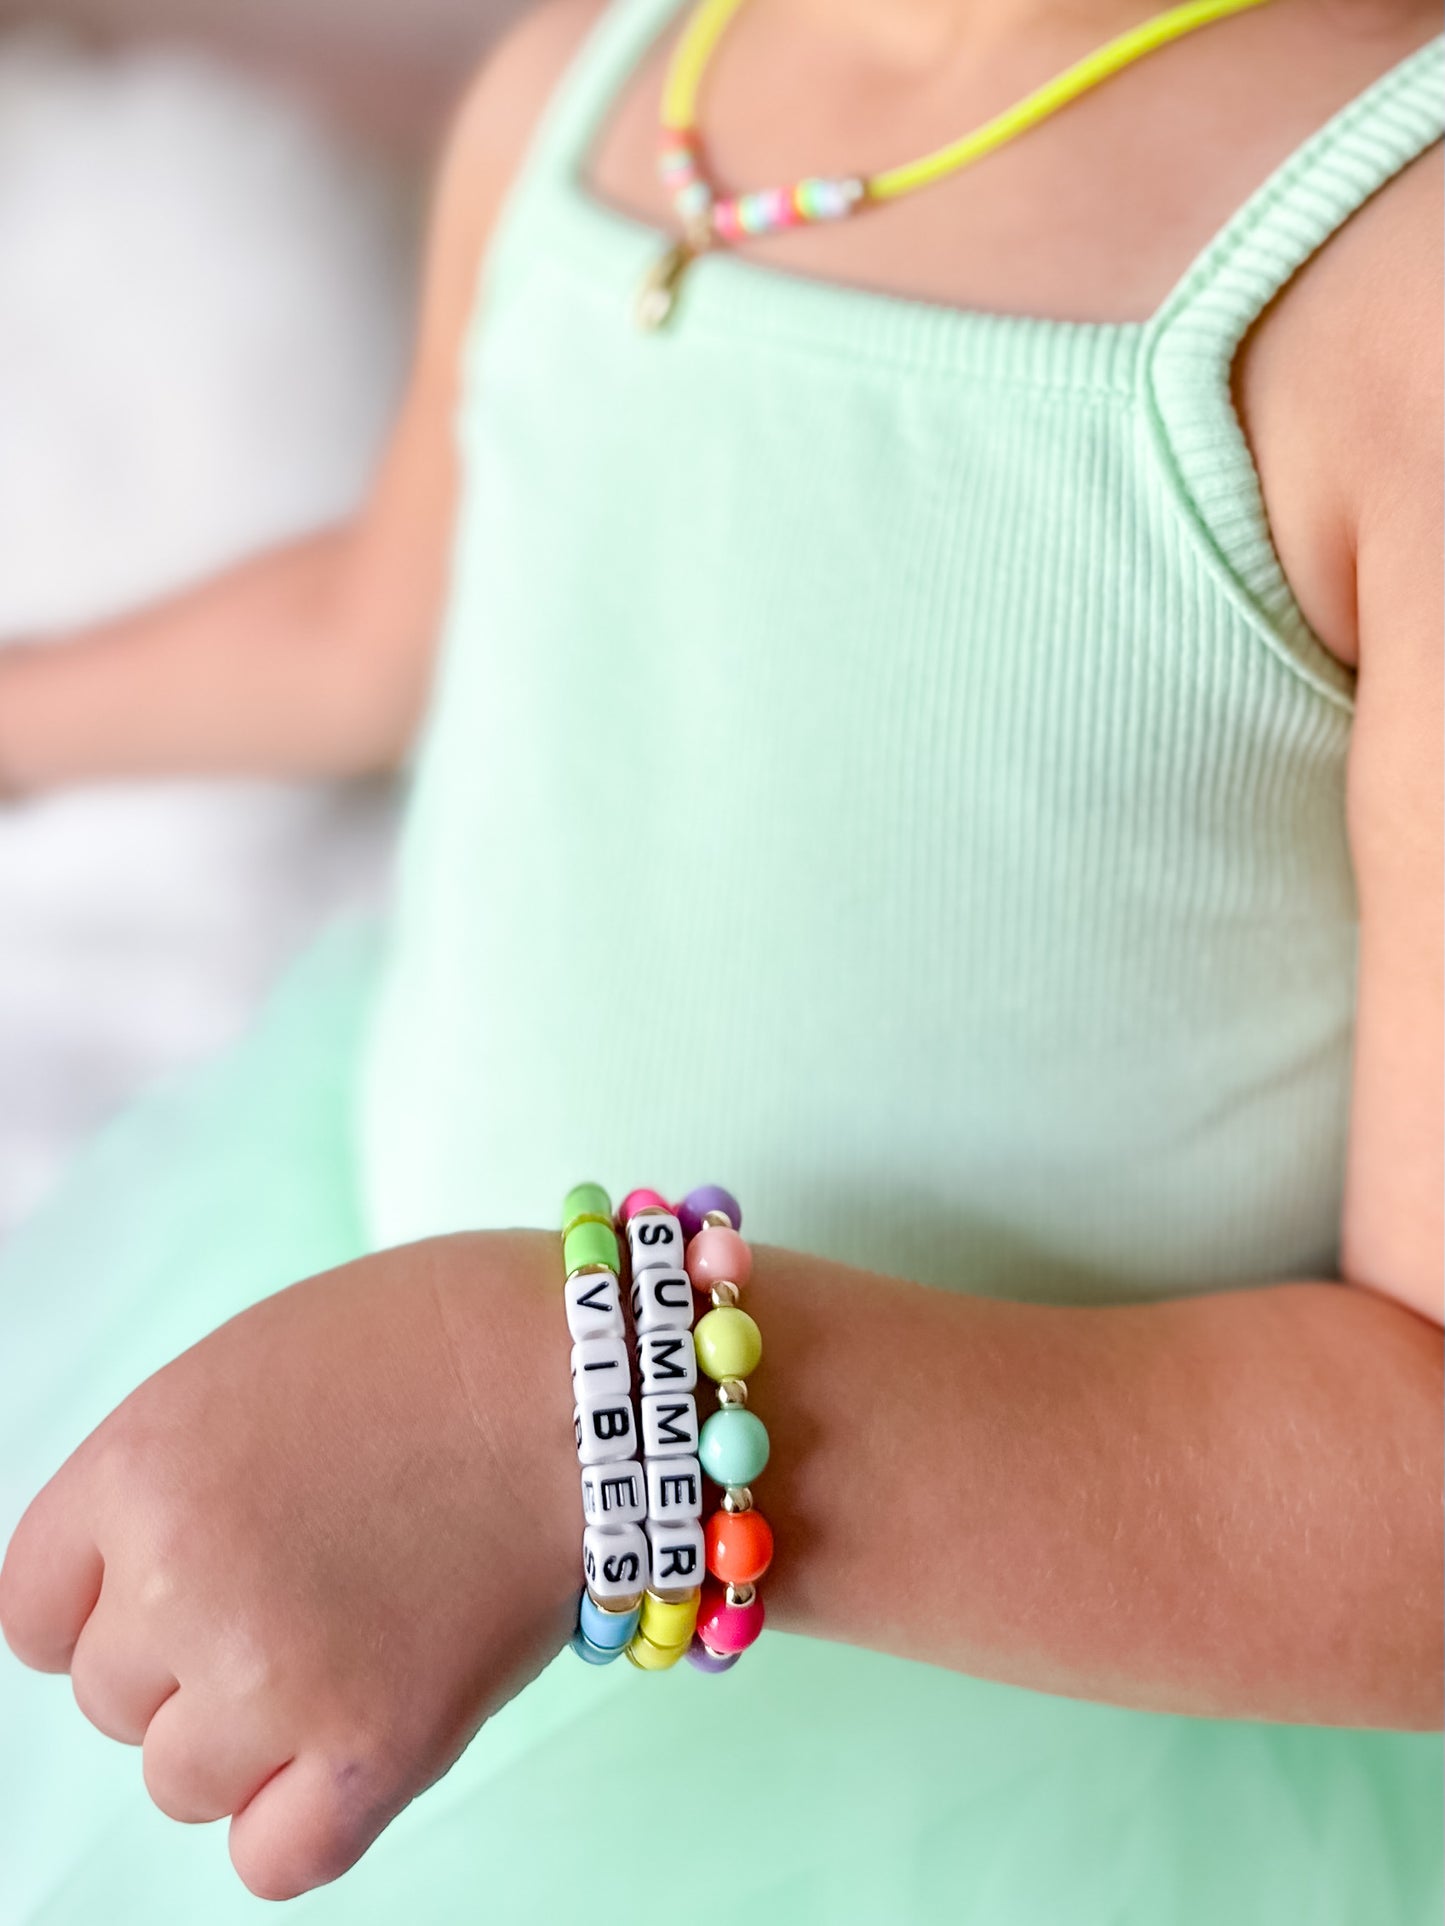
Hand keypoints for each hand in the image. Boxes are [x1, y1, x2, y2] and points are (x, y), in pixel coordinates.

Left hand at [0, 1231, 577, 1898]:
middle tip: (303, 1582)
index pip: (34, 1610)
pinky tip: (353, 1740)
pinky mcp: (378, 1750)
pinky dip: (303, 1816)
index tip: (169, 1586)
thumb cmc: (442, 1338)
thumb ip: (169, 1477)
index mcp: (140, 1466)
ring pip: (182, 1778)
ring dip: (247, 1732)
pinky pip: (273, 1857)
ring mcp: (276, 1677)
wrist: (598, 1373)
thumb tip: (130, 1585)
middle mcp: (180, 1582)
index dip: (103, 1602)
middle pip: (114, 1696)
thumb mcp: (254, 1364)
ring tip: (345, 1643)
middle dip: (190, 1653)